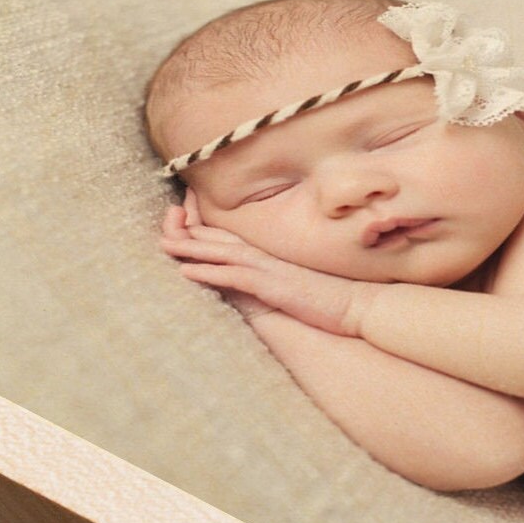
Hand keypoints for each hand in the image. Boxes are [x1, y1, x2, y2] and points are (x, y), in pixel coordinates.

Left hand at [160, 189, 373, 335]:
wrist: (359, 305)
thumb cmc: (331, 298)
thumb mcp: (298, 283)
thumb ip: (277, 276)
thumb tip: (261, 281)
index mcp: (271, 255)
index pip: (231, 235)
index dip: (205, 225)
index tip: (182, 216)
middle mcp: (266, 257)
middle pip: (221, 237)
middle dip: (190, 229)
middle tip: (164, 222)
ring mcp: (268, 269)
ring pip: (222, 252)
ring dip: (191, 247)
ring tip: (164, 243)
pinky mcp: (272, 287)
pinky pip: (235, 277)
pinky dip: (209, 272)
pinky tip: (187, 271)